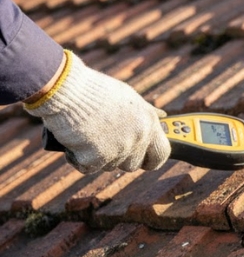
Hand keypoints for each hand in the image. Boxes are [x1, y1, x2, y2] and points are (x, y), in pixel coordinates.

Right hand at [24, 51, 169, 173]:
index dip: (151, 160)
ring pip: (109, 166)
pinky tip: (74, 141)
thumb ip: (146, 111)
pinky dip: (77, 158)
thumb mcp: (128, 97)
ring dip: (97, 156)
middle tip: (103, 141)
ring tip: (87, 133)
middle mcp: (138, 137)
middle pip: (132, 165)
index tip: (143, 160)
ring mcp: (118, 149)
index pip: (162, 153)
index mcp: (149, 122)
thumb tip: (162, 116)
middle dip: (118, 158)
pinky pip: (88, 168)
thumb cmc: (95, 90)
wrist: (66, 89)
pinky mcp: (96, 157)